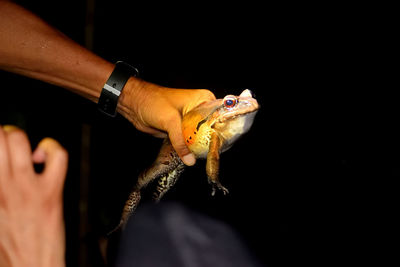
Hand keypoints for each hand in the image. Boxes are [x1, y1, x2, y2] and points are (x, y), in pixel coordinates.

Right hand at [0, 126, 67, 266]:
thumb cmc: (8, 248)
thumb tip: (2, 176)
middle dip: (1, 133)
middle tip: (4, 142)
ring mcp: (25, 188)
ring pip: (19, 140)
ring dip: (19, 137)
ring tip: (21, 149)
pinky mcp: (50, 192)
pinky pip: (57, 156)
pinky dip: (53, 148)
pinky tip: (46, 156)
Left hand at [118, 78, 215, 165]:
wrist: (134, 104)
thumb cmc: (153, 102)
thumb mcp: (170, 121)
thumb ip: (181, 142)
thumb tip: (190, 160)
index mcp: (203, 99)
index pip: (220, 115)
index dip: (223, 130)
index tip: (225, 144)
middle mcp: (199, 109)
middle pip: (211, 128)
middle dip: (211, 141)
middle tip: (215, 154)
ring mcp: (190, 119)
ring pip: (200, 136)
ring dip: (200, 146)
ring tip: (206, 158)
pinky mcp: (181, 129)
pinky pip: (189, 140)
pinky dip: (190, 148)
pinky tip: (193, 156)